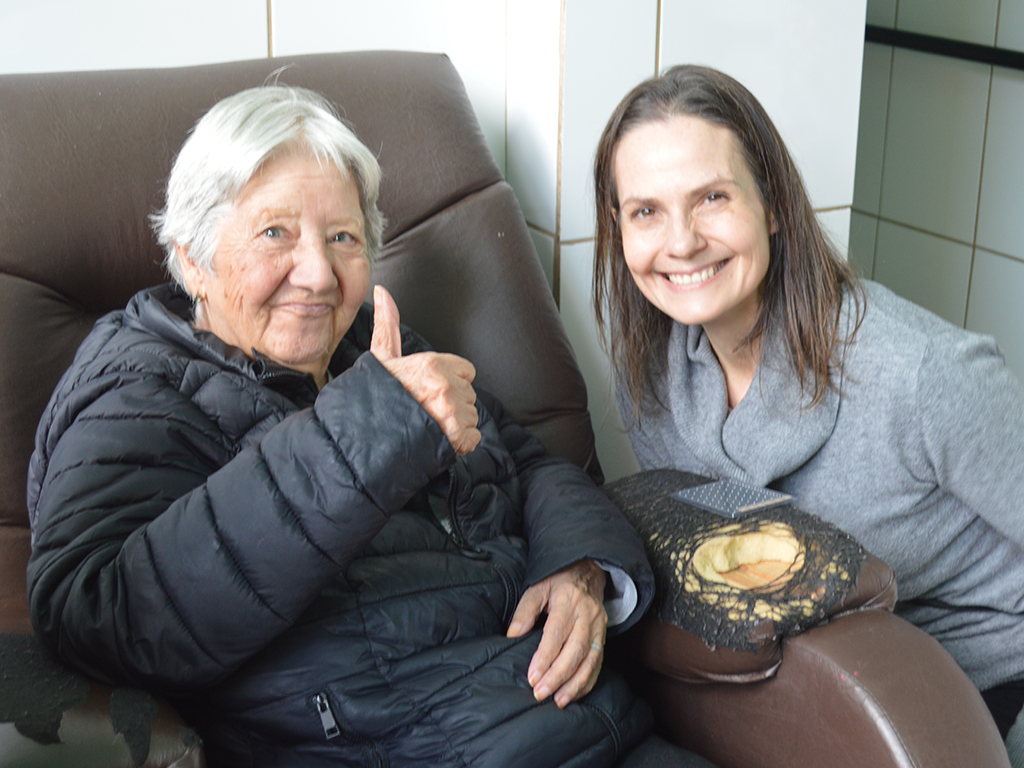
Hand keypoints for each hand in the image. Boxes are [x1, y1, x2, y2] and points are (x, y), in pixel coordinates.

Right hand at [370, 285, 480, 454]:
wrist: (366, 436)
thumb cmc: (375, 397)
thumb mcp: (381, 358)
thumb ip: (388, 325)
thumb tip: (382, 291)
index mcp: (432, 364)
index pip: (466, 371)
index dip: (451, 382)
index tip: (431, 391)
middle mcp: (444, 385)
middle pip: (469, 394)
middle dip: (453, 404)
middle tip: (426, 410)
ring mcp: (450, 411)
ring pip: (472, 417)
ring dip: (456, 425)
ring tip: (429, 425)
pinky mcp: (455, 436)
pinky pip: (473, 438)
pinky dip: (460, 444)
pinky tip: (438, 439)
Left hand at [507, 560, 606, 707]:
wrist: (588, 572)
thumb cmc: (558, 581)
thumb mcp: (537, 587)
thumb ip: (525, 611)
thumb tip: (512, 635)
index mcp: (568, 601)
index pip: (557, 633)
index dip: (545, 657)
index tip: (533, 677)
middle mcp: (587, 616)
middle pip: (575, 650)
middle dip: (558, 675)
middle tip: (541, 693)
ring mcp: (599, 627)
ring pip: (591, 660)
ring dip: (575, 683)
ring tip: (559, 700)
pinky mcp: (604, 637)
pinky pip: (598, 663)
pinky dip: (588, 681)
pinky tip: (574, 694)